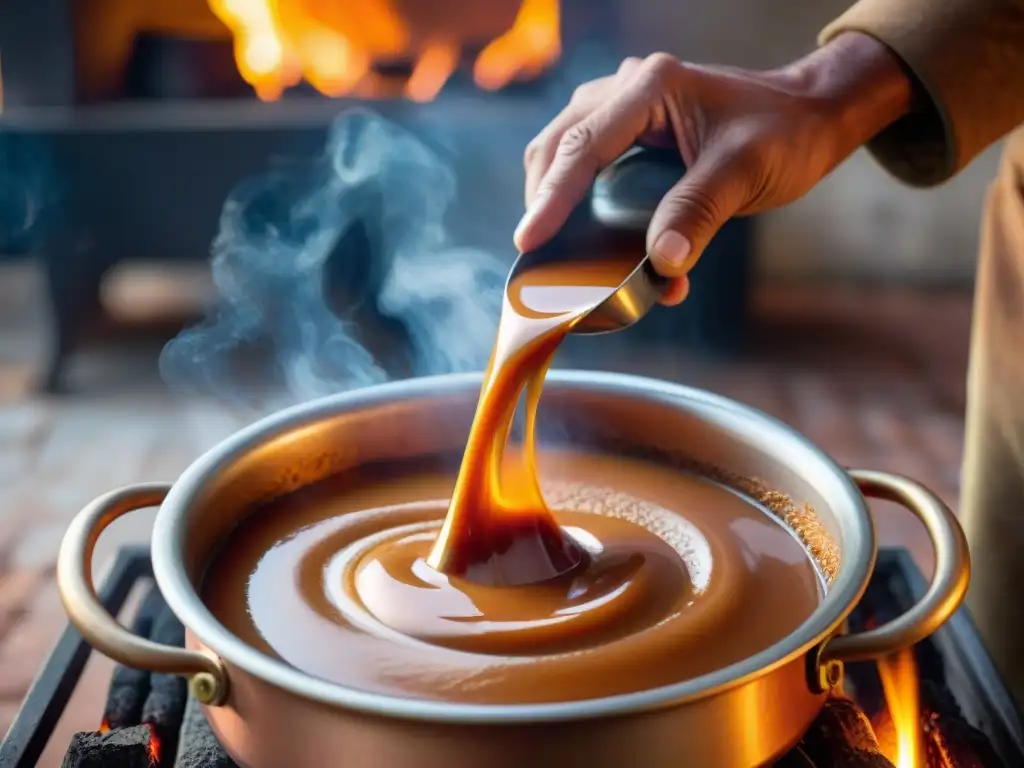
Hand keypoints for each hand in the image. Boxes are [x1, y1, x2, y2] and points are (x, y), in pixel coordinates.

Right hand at [514, 34, 911, 304]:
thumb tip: (662, 266)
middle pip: (558, 146)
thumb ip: (698, 214)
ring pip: (565, 154)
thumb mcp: (744, 173)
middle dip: (544, 201)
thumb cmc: (784, 134)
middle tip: (540, 256)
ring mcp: (624, 108)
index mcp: (650, 88)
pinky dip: (585, 205)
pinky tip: (600, 243)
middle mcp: (627, 89)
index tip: (528, 241)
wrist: (810, 117)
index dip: (551, 198)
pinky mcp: (630, 133)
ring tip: (564, 251)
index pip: (583, 145)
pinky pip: (590, 167)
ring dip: (560, 203)